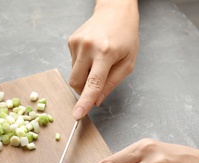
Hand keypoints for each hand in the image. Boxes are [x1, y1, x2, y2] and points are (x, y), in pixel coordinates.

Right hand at [68, 0, 138, 119]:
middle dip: (84, 90)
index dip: (85, 102)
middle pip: (76, 82)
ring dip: (84, 75)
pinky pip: (73, 63)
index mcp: (106, 53)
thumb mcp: (128, 63)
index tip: (77, 115)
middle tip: (97, 82)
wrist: (115, 11)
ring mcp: (77, 43)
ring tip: (98, 61)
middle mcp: (88, 47)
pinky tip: (92, 54)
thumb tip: (97, 101)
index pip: (93, 84)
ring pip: (73, 74)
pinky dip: (82, 65)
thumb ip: (112, 83)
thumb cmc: (126, 36)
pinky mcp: (71, 41)